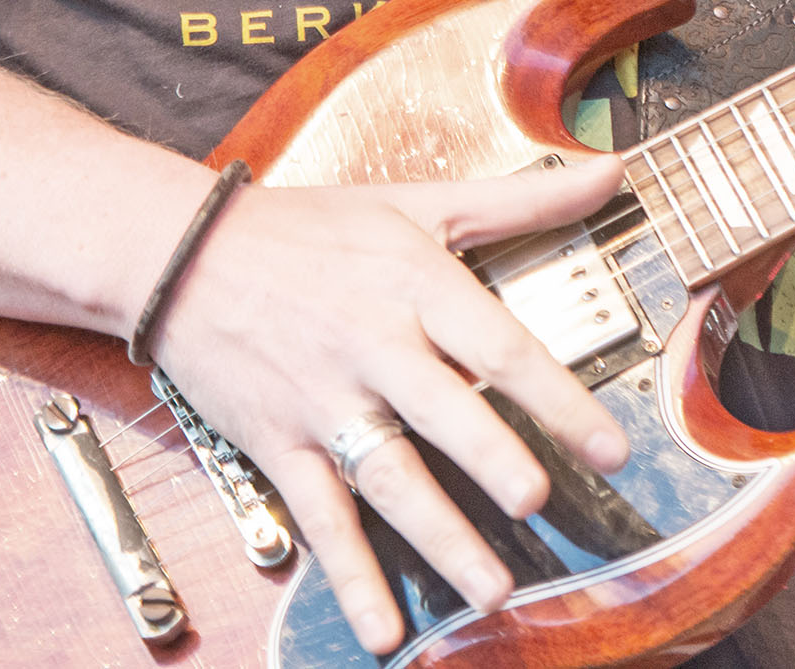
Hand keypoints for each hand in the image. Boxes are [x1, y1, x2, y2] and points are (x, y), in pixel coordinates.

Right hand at [148, 155, 629, 655]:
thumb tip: (609, 171)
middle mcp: (375, 348)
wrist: (184, 253)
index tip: (610, 445)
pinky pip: (321, 519)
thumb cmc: (309, 227)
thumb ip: (522, 198)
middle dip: (492, 461)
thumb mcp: (418, 200)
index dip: (558, 398)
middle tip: (537, 502)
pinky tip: (382, 627)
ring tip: (493, 590)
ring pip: (389, 476)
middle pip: (444, 412)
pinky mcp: (281, 445)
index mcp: (417, 286)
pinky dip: (350, 578)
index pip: (500, 347)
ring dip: (441, 537)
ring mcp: (325, 402)